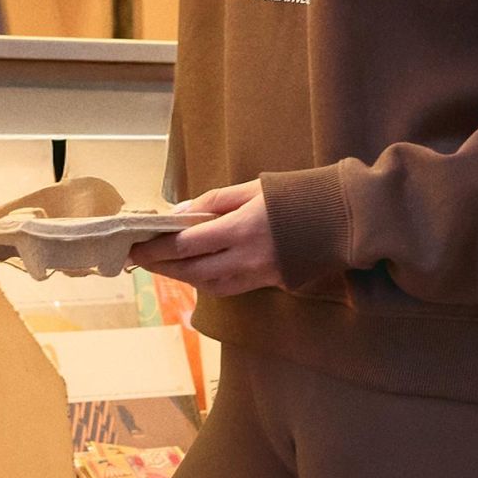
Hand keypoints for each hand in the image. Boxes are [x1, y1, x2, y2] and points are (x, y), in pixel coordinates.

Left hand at [134, 181, 284, 295]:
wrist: (342, 219)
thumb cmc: (296, 196)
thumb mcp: (251, 188)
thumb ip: (212, 202)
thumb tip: (177, 215)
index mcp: (241, 229)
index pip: (186, 245)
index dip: (156, 248)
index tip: (134, 244)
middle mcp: (246, 258)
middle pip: (191, 271)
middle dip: (161, 266)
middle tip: (138, 259)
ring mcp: (258, 275)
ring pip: (207, 284)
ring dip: (180, 277)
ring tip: (161, 265)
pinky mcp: (268, 283)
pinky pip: (227, 288)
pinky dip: (205, 281)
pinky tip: (193, 272)